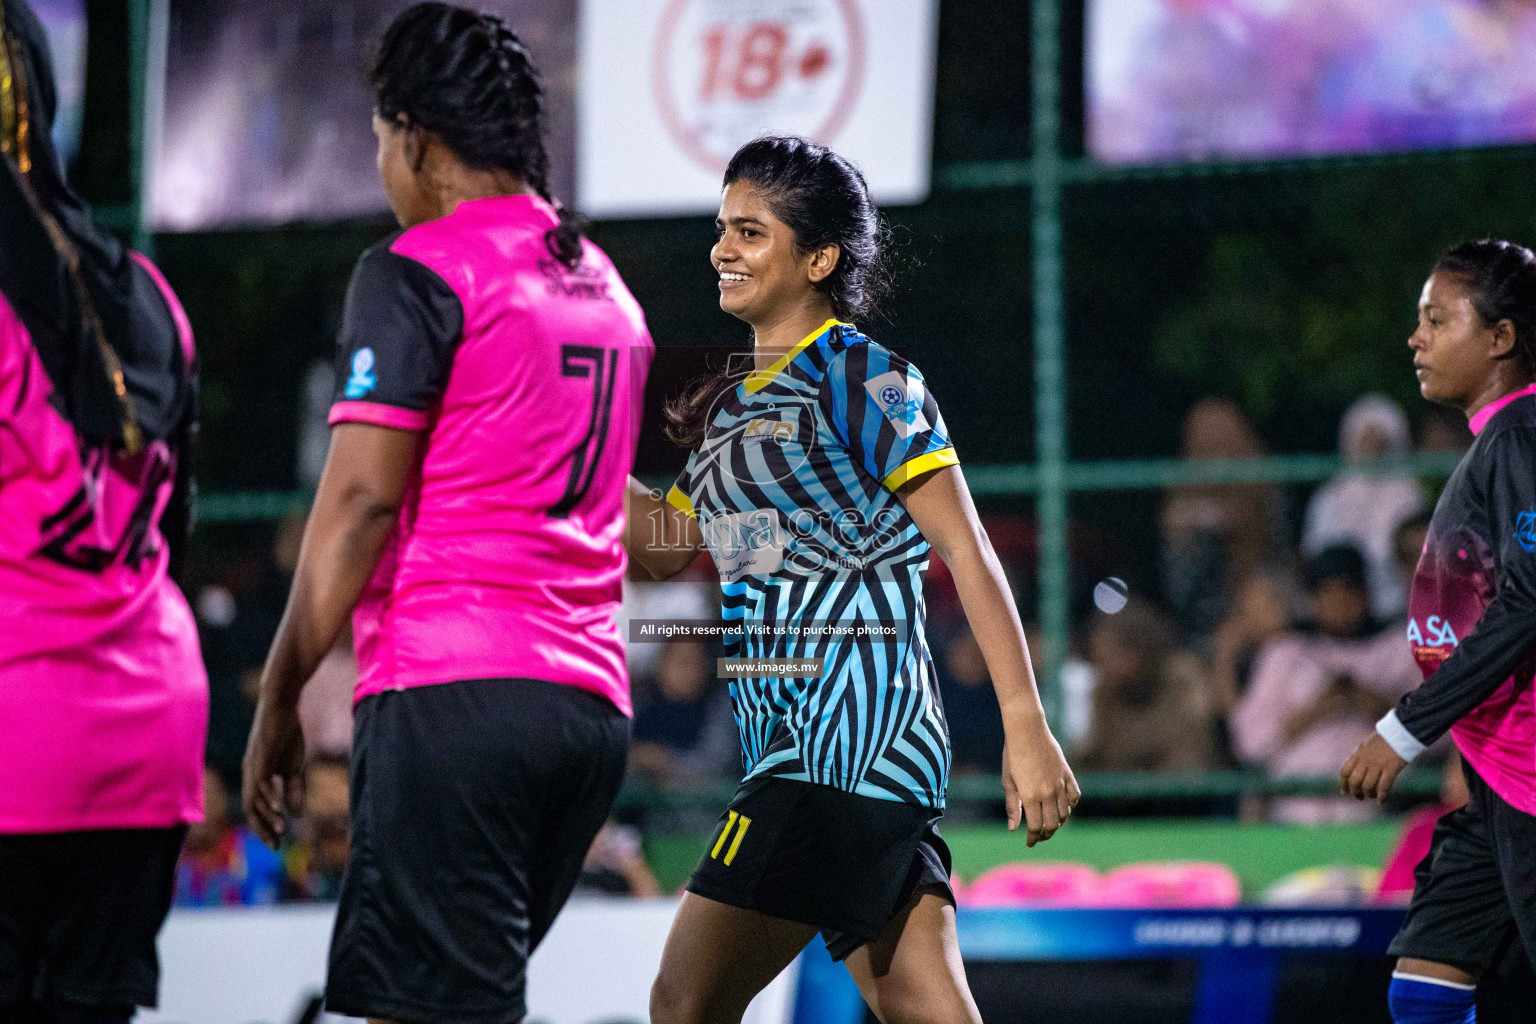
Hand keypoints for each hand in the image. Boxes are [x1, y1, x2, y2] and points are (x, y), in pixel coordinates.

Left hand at [242, 697, 306, 849]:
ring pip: (254, 799)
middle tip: (276, 845)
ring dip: (267, 816)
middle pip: (251, 809)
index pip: (257, 809)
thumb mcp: (294, 766)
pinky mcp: (260, 757)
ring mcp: (252, 766)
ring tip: (281, 830)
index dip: (265, 827)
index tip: (277, 844)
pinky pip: (261, 782)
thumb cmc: (287, 734)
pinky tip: (280, 809)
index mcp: (257, 778)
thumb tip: (296, 814)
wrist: (283, 706)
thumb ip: (294, 789)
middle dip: (262, 829)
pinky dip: (270, 797)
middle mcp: (250, 775)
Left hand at [1001, 715, 1080, 845]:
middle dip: (1045, 834)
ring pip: (1065, 813)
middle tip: (1039, 836)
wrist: (1027, 730)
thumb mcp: (1008, 781)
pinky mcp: (1067, 774)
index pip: (1036, 827)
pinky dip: (1071, 806)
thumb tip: (1014, 829)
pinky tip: (1063, 808)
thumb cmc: (1013, 755)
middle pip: (1052, 824)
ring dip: (1058, 823)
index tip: (1029, 842)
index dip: (1033, 838)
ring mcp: (1060, 784)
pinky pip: (1075, 797)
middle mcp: (1047, 793)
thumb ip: (1012, 806)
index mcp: (1030, 796)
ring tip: (1049, 825)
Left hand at [1339, 730, 1407, 802]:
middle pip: (1354, 782)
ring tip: (1373, 796)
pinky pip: (1383, 786)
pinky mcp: (1391, 768)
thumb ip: (1359, 757)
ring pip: (1368, 786)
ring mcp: (1377, 765)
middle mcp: (1365, 760)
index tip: (1345, 792)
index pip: (1344, 772)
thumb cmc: (1384, 740)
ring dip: (1369, 795)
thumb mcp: (1366, 746)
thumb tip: (1352, 771)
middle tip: (1361, 797)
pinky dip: (1382, 796)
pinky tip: (1382, 801)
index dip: (1344, 784)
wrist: (1400, 732)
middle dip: (1356, 792)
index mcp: (1357, 754)